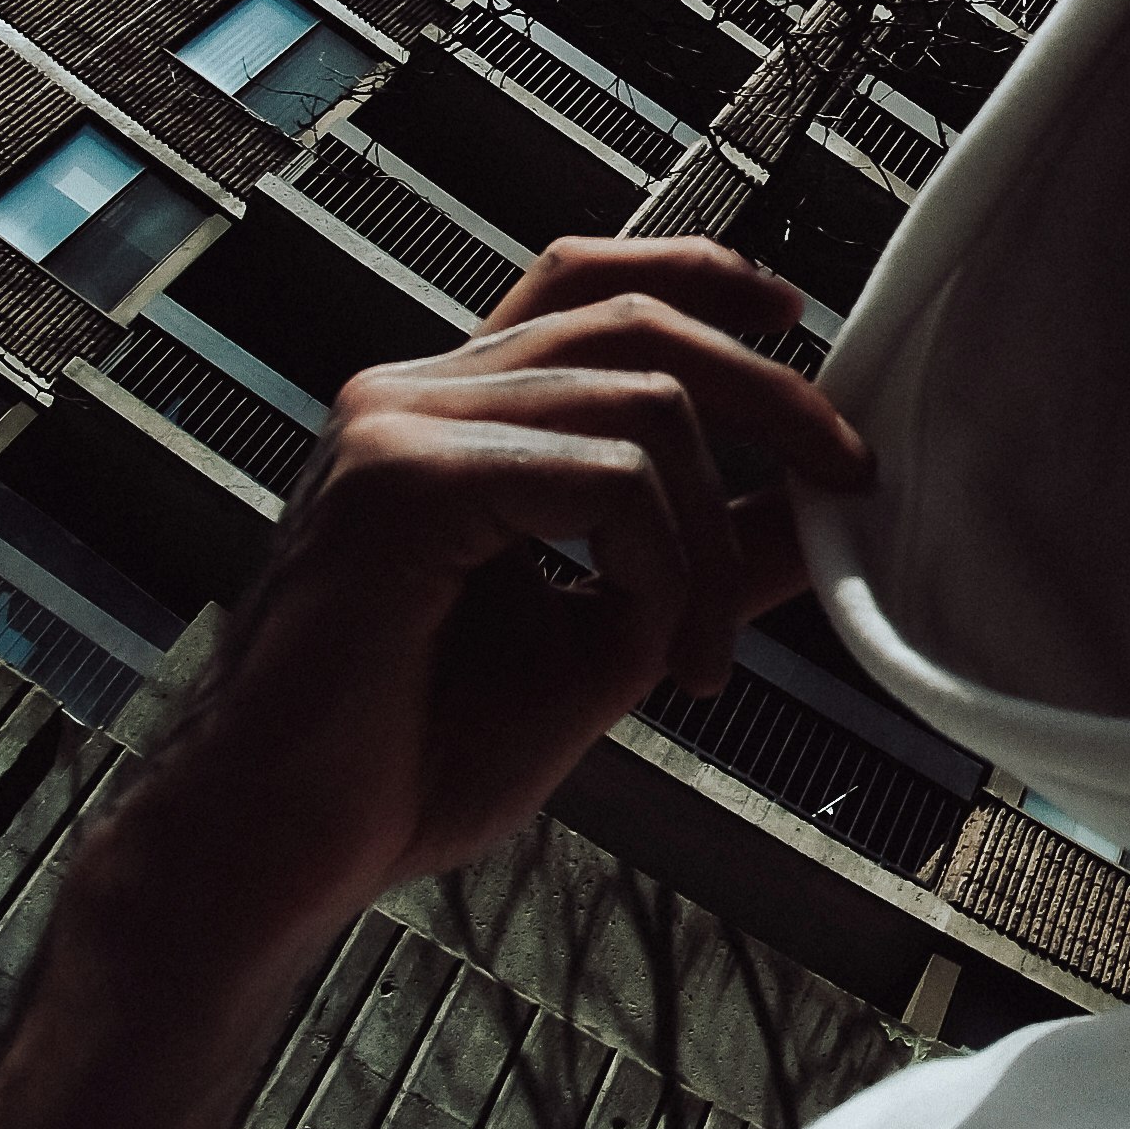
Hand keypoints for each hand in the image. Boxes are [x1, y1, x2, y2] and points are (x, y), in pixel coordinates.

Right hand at [86, 236, 872, 983]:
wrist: (282, 852)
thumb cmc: (407, 765)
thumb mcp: (603, 644)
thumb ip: (700, 566)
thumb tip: (811, 518)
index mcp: (444, 419)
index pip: (583, 283)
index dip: (700, 276)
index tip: (796, 319)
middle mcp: (411, 397)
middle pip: (637, 317)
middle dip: (771, 393)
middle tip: (847, 479)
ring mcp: (396, 426)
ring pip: (644, 398)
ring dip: (710, 541)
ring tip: (699, 658)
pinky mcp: (401, 481)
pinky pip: (607, 477)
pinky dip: (661, 570)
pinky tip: (650, 659)